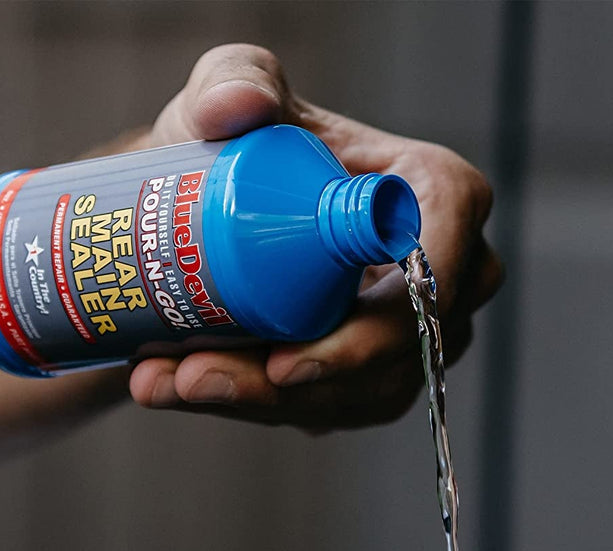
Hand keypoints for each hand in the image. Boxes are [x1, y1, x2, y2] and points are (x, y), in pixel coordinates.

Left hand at [123, 44, 502, 431]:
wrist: (209, 213)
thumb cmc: (239, 147)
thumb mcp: (229, 93)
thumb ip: (231, 80)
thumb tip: (236, 106)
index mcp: (432, 194)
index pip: (441, 254)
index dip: (384, 319)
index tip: (289, 356)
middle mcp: (438, 274)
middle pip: (396, 352)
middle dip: (297, 381)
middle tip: (198, 375)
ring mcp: (406, 335)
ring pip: (355, 395)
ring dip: (259, 401)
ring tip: (170, 382)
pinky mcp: (365, 377)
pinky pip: (323, 408)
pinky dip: (246, 404)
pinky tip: (176, 388)